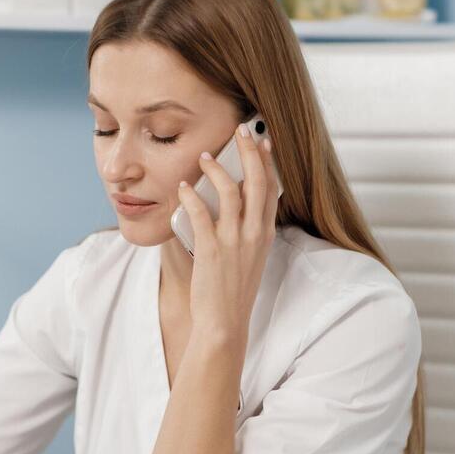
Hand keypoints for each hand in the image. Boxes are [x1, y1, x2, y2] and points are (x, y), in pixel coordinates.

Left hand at [175, 122, 280, 343]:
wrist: (225, 323)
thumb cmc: (233, 291)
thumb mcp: (249, 257)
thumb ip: (246, 231)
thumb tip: (234, 204)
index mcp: (265, 235)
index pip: (271, 190)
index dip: (268, 162)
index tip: (262, 141)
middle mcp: (254, 234)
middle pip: (257, 182)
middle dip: (249, 152)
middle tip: (240, 130)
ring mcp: (234, 241)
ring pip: (231, 192)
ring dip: (216, 169)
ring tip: (203, 156)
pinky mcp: (212, 250)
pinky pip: (201, 214)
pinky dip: (191, 196)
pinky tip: (183, 186)